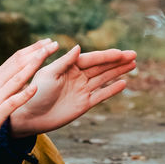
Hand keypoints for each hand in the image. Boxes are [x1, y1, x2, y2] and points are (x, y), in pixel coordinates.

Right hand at [0, 38, 56, 153]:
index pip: (16, 58)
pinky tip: (35, 87)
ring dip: (33, 65)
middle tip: (53, 43)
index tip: (48, 41)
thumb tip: (25, 69)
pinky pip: (13, 102)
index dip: (33, 48)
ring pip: (17, 78)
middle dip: (37, 52)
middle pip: (19, 63)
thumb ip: (7, 80)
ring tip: (46, 55)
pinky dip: (24, 94)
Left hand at [9, 46, 135, 137]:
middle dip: (118, 61)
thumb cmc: (36, 92)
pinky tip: (123, 83)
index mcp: (69, 66)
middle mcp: (78, 76)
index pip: (92, 59)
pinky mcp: (84, 104)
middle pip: (102, 67)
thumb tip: (78, 47)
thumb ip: (64, 62)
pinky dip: (112, 89)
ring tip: (133, 65)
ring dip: (118, 71)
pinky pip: (101, 95)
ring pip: (104, 78)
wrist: (30, 116)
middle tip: (134, 54)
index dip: (107, 55)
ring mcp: (82, 90)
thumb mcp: (48, 74)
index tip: (121, 52)